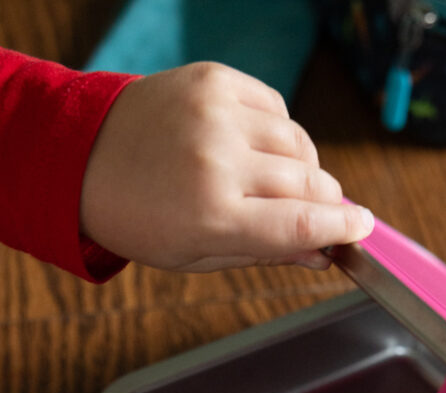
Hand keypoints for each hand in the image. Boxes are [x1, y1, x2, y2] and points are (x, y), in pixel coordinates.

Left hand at [80, 61, 373, 271]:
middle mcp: (219, 161)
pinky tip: (252, 149)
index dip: (343, 230)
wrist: (83, 158)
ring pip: (299, 143)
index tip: (363, 231)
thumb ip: (264, 254)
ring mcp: (217, 115)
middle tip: (322, 214)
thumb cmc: (140, 219)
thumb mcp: (196, 256)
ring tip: (272, 183)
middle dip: (326, 203)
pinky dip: (277, 133)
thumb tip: (322, 254)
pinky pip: (276, 108)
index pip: (303, 224)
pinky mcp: (215, 81)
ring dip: (302, 169)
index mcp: (212, 217)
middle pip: (310, 183)